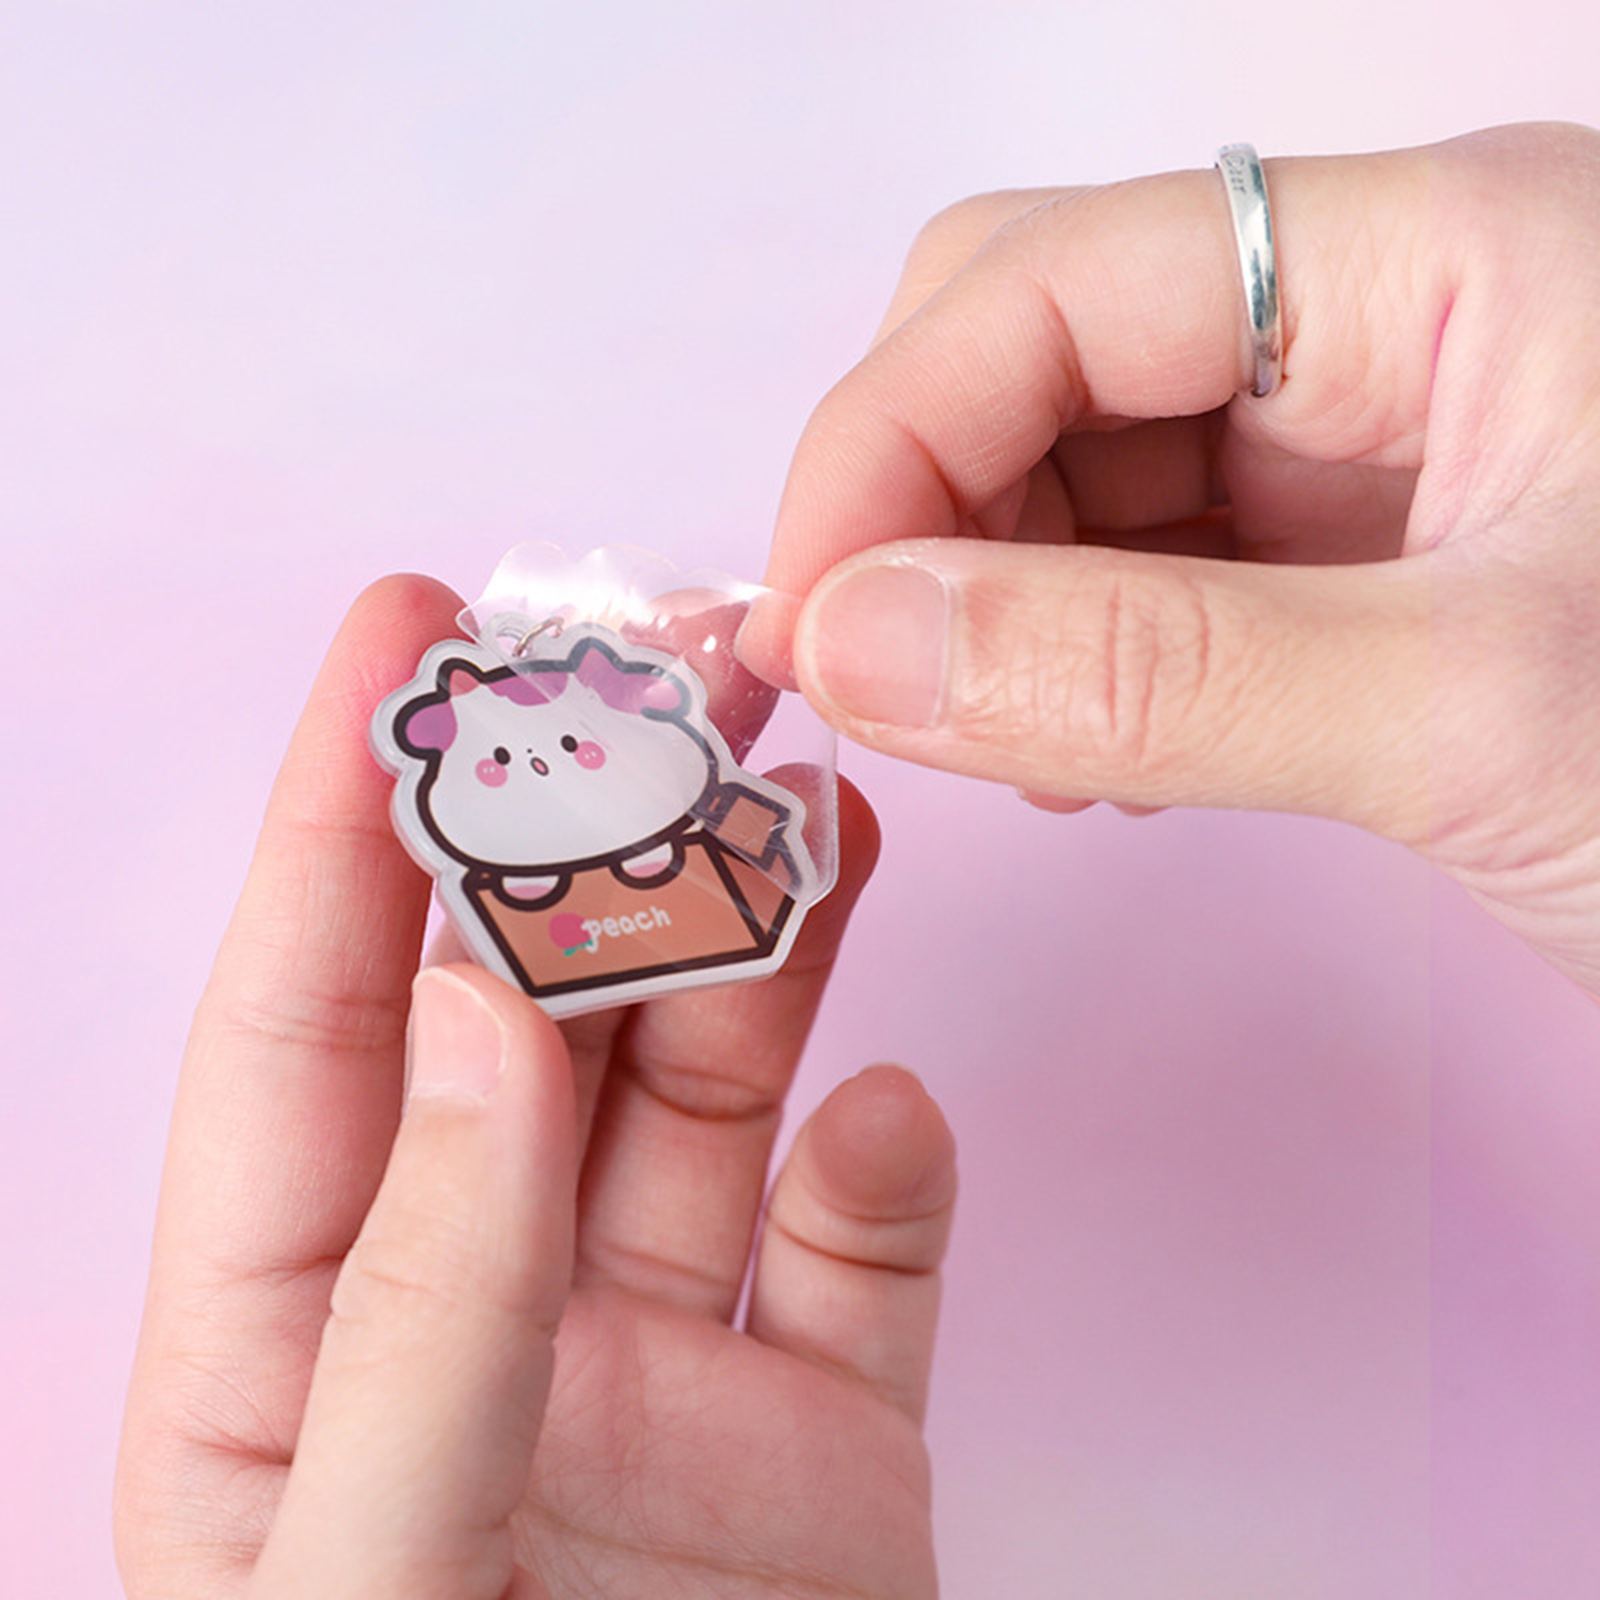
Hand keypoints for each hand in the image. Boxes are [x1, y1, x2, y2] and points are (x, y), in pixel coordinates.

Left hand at [114, 577, 954, 1599]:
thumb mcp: (363, 1589)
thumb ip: (423, 1310)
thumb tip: (482, 1030)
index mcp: (302, 1340)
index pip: (315, 1018)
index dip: (350, 812)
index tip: (404, 630)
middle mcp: (487, 1314)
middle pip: (546, 1017)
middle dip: (599, 828)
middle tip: (667, 662)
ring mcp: (663, 1365)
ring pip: (712, 1094)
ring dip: (761, 944)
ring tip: (810, 807)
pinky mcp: (823, 1439)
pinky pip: (866, 1260)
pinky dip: (890, 1177)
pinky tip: (899, 1119)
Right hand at [766, 122, 1599, 992]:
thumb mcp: (1472, 718)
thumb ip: (1139, 672)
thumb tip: (852, 642)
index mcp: (1438, 254)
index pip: (1050, 279)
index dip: (886, 442)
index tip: (808, 630)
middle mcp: (1388, 314)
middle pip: (1037, 339)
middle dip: (921, 505)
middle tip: (878, 686)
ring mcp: (1371, 438)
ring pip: (1072, 463)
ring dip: (987, 595)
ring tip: (1014, 748)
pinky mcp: (1361, 555)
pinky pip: (1141, 564)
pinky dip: (1070, 653)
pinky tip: (1094, 754)